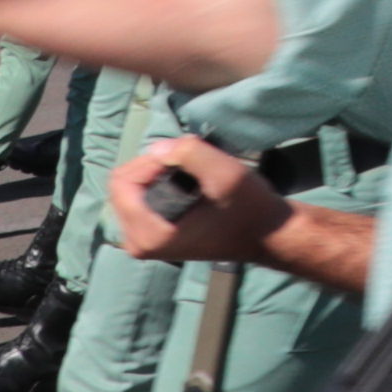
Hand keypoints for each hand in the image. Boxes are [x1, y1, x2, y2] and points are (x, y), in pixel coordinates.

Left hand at [111, 137, 280, 263]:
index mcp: (148, 234)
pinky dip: (161, 186)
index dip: (153, 161)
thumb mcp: (227, 174)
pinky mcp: (151, 238)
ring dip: (159, 174)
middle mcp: (138, 243)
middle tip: (193, 167)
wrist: (268, 235)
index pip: (123, 180)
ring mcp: (143, 243)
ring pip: (132, 190)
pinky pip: (140, 200)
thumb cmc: (250, 207)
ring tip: (194, 177)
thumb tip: (158, 148)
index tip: (186, 161)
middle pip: (124, 184)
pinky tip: (188, 187)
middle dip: (155, 167)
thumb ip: (190, 154)